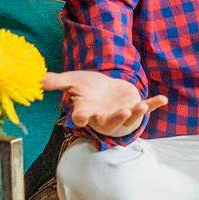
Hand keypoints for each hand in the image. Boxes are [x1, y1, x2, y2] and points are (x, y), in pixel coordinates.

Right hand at [43, 70, 166, 136]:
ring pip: (128, 119)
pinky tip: (163, 99)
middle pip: (109, 122)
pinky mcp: (134, 106)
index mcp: (88, 112)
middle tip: (123, 112)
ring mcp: (121, 113)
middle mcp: (105, 117)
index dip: (82, 118)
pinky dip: (154, 104)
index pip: (83, 117)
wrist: (105, 87)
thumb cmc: (88, 88)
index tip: (81, 117)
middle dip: (116, 118)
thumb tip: (34, 77)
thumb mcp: (72, 81)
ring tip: (140, 106)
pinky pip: (146, 108)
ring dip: (135, 113)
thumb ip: (56, 81)